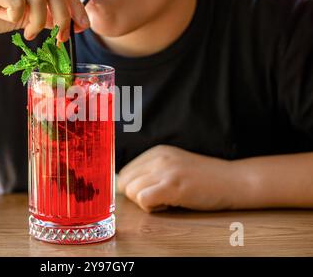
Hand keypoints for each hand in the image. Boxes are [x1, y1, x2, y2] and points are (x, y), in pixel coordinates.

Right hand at [0, 0, 88, 40]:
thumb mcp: (27, 14)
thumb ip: (48, 14)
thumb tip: (76, 24)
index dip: (76, 6)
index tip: (83, 27)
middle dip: (63, 17)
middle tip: (60, 38)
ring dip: (39, 22)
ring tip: (29, 33)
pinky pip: (17, 2)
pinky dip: (18, 18)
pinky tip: (9, 20)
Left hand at [117, 145, 238, 211]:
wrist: (234, 181)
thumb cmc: (205, 179)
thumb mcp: (174, 166)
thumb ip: (151, 172)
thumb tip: (124, 187)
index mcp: (156, 152)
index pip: (124, 173)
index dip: (134, 188)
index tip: (152, 192)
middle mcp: (158, 157)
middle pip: (125, 182)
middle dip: (138, 195)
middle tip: (160, 198)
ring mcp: (165, 170)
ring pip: (132, 191)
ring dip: (146, 202)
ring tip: (168, 200)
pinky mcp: (172, 186)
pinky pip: (143, 200)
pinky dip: (152, 208)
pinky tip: (170, 204)